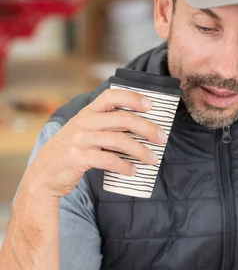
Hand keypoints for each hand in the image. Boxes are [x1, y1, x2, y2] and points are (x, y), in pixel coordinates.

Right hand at [22, 88, 167, 197]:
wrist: (44, 173)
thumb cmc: (72, 152)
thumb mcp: (84, 132)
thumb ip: (105, 126)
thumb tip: (140, 128)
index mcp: (87, 112)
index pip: (111, 95)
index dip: (132, 98)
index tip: (150, 105)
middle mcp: (84, 122)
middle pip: (122, 119)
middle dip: (147, 128)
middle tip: (162, 138)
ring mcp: (80, 139)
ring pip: (119, 140)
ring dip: (140, 151)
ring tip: (152, 159)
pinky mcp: (78, 158)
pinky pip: (109, 160)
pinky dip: (125, 166)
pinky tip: (133, 171)